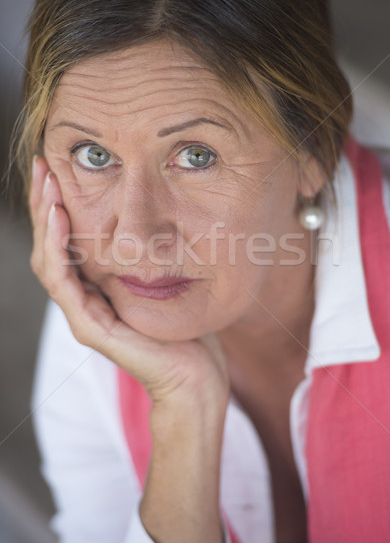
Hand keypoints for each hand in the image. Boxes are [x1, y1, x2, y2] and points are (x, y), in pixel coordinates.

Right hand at [29, 156, 229, 406]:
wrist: (193, 376)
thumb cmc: (183, 331)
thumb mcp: (164, 281)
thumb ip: (147, 258)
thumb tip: (153, 220)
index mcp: (96, 288)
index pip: (66, 242)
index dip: (58, 207)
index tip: (57, 169)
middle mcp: (83, 300)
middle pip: (51, 246)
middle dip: (45, 204)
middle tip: (43, 166)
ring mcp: (83, 315)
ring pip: (49, 261)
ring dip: (46, 220)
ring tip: (48, 185)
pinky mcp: (90, 328)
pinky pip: (63, 283)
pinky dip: (57, 248)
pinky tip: (59, 219)